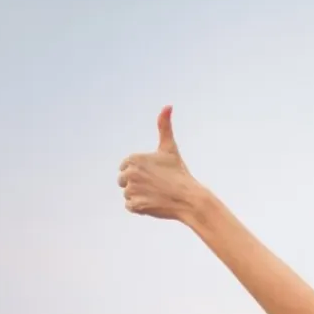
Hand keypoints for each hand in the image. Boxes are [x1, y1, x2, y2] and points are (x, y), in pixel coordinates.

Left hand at [118, 106, 203, 220]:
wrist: (190, 198)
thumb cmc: (180, 173)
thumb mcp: (170, 148)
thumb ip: (164, 126)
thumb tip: (168, 105)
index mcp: (133, 159)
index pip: (125, 168)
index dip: (141, 172)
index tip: (154, 174)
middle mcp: (129, 173)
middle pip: (124, 181)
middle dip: (138, 184)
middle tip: (157, 185)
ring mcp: (132, 189)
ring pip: (128, 194)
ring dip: (140, 196)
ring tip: (157, 194)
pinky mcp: (135, 205)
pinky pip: (131, 206)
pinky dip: (141, 207)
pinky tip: (154, 203)